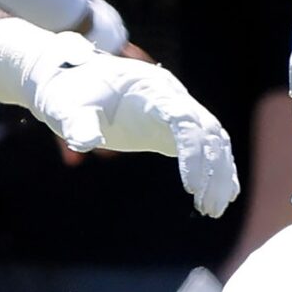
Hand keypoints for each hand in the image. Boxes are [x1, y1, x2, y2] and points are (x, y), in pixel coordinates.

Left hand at [0, 24, 238, 216]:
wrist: (70, 81)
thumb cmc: (69, 93)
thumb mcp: (67, 107)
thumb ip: (77, 123)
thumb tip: (86, 141)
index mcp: (150, 90)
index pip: (185, 119)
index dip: (194, 152)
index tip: (191, 188)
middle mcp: (171, 97)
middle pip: (209, 132)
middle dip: (214, 170)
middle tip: (207, 208)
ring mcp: (175, 112)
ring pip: (214, 140)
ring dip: (219, 174)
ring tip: (211, 210)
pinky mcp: (171, 128)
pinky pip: (206, 146)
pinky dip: (218, 169)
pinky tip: (224, 196)